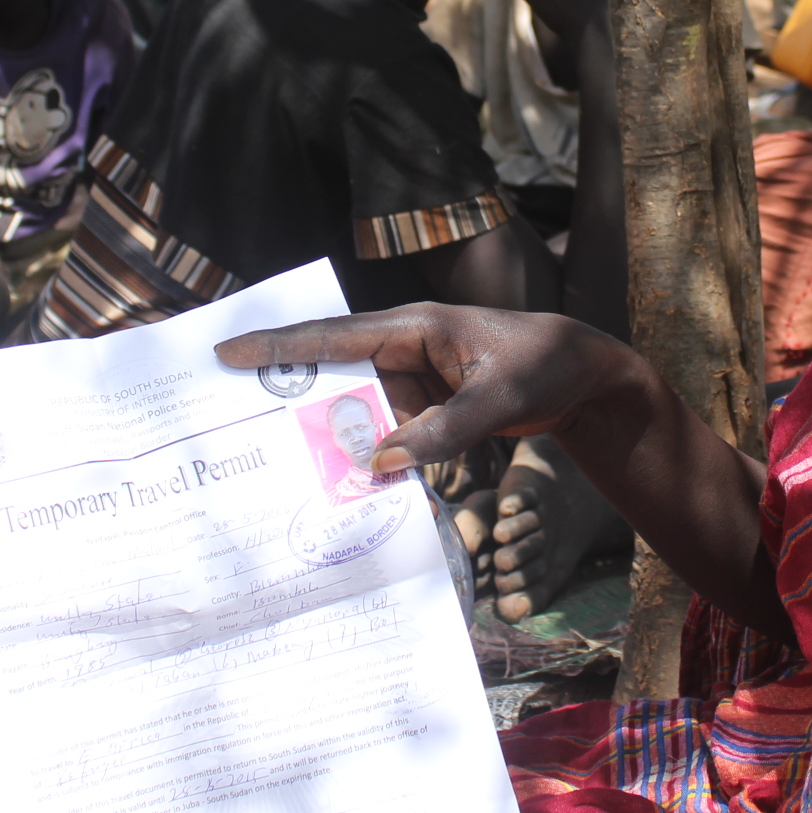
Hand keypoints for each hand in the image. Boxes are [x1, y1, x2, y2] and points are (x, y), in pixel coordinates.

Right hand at [214, 305, 652, 470]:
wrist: (585, 376)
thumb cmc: (544, 367)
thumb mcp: (499, 399)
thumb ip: (445, 431)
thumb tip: (381, 462)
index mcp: (413, 327)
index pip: (334, 337)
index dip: (279, 347)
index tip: (226, 352)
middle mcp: (404, 348)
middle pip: (330, 373)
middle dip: (285, 394)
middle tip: (227, 415)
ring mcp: (413, 378)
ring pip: (356, 410)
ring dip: (329, 437)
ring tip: (278, 466)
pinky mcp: (425, 405)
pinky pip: (384, 431)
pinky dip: (368, 455)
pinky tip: (347, 485)